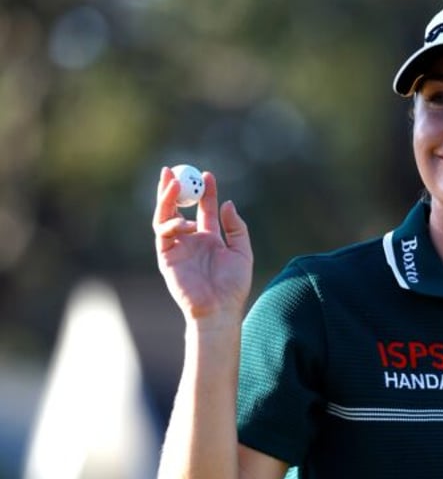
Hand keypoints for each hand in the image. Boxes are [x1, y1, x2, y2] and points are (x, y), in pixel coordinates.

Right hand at [153, 167, 252, 322]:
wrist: (220, 308)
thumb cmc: (233, 285)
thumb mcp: (242, 251)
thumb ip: (236, 228)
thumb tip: (227, 203)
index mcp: (209, 238)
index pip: (204, 208)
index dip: (205, 191)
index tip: (208, 174)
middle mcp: (190, 240)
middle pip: (178, 208)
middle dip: (175, 188)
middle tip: (176, 170)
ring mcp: (177, 248)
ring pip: (164, 216)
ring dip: (166, 198)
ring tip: (174, 183)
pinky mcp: (166, 257)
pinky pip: (163, 234)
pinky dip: (173, 224)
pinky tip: (188, 224)